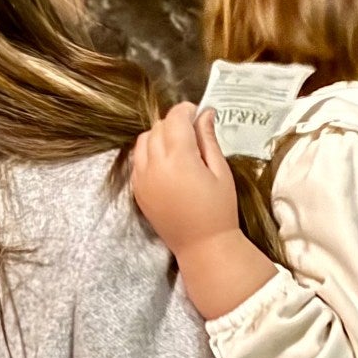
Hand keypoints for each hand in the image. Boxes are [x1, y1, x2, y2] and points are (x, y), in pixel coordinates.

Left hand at [132, 103, 239, 255]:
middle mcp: (155, 165)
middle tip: (193, 132)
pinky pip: (138, 160)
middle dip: (175, 123)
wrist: (202, 246)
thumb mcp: (220, 172)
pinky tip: (166, 164)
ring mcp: (142, 179)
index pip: (175, 118)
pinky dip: (149, 153)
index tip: (198, 114)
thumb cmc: (219, 210)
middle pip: (158, 127)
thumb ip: (208, 140)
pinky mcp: (137, 191)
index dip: (187, 110)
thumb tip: (205, 114)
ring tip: (178, 148)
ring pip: (143, 140)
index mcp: (179, 159)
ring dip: (159, 136)